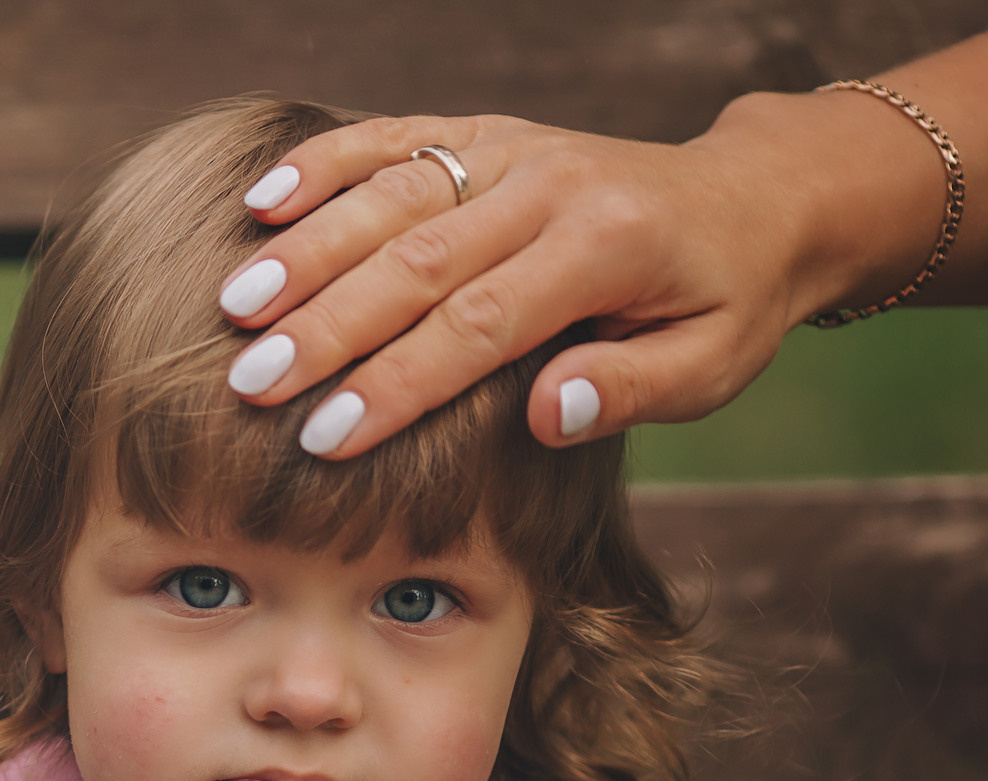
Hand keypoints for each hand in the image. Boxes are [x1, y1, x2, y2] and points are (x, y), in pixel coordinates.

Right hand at [213, 90, 949, 457]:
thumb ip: (629, 391)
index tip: (325, 438)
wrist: (752, 197)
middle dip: (327, 326)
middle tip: (251, 383)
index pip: (482, 324)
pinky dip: (326, 162)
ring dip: (307, 251)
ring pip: (392, 196)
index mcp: (607, 247)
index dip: (399, 384)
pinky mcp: (484, 135)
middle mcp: (551, 184)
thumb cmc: (721, 302)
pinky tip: (261, 200)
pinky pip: (395, 137)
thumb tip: (546, 415)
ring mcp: (512, 150)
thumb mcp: (711, 366)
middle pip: (418, 261)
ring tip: (236, 305)